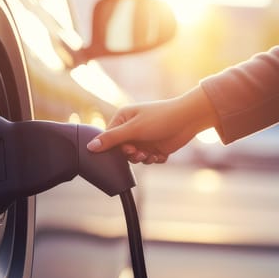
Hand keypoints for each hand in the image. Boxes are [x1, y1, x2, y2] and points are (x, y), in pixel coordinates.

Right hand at [86, 86, 218, 163]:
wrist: (188, 119)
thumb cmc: (160, 118)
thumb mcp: (133, 129)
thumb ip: (112, 139)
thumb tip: (90, 146)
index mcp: (123, 119)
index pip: (109, 138)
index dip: (115, 148)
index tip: (126, 149)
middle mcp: (132, 129)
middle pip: (121, 150)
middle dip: (130, 154)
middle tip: (138, 152)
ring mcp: (144, 139)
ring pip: (135, 157)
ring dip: (142, 159)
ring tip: (149, 154)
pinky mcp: (156, 147)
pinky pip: (149, 160)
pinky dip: (153, 159)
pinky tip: (160, 154)